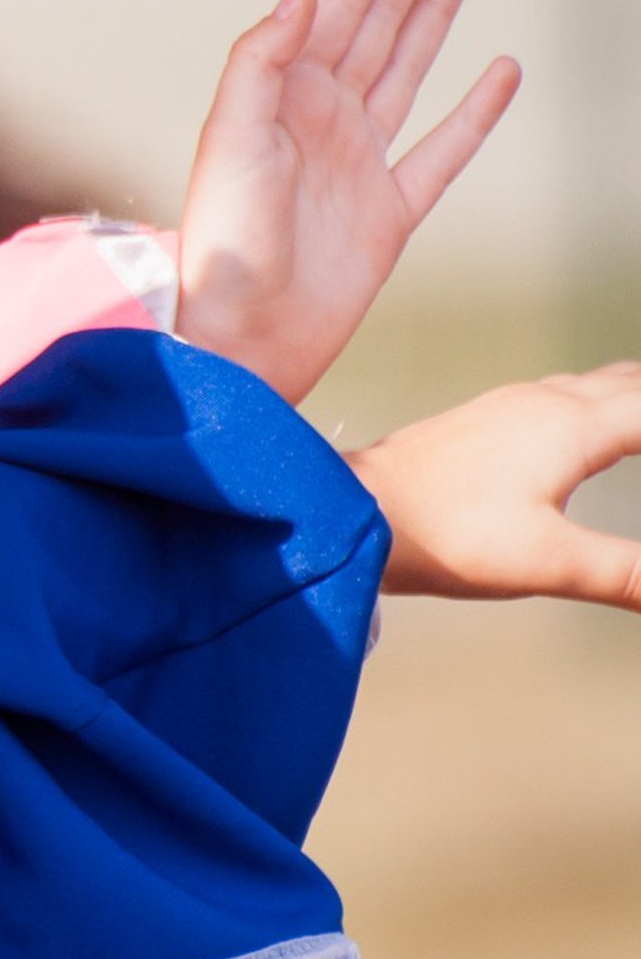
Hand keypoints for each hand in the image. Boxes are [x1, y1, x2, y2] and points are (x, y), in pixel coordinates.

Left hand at [175, 0, 519, 402]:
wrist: (243, 337)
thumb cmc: (222, 245)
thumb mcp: (230, 141)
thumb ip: (260, 63)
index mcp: (281, 96)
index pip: (337, 1)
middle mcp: (320, 119)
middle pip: (378, 17)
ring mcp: (358, 163)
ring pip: (410, 65)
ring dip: (437, 8)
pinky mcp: (390, 213)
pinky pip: (444, 150)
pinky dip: (476, 112)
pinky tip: (502, 71)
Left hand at [349, 367, 640, 605]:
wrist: (348, 510)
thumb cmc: (440, 535)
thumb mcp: (548, 564)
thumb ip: (628, 575)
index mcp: (573, 425)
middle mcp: (545, 402)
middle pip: (637, 384)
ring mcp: (509, 406)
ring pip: (598, 383)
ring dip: (639, 393)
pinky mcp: (482, 420)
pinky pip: (563, 395)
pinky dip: (601, 401)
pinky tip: (589, 425)